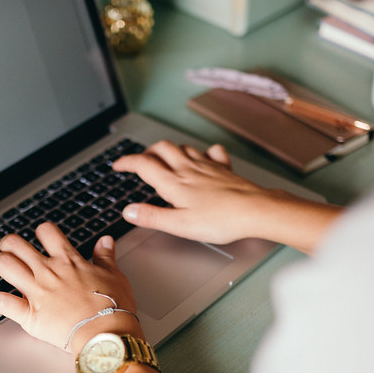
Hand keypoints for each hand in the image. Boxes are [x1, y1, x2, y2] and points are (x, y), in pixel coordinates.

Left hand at [0, 223, 140, 351]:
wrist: (107, 333)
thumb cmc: (113, 307)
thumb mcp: (115, 276)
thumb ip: (105, 257)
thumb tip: (105, 241)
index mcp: (69, 261)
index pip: (47, 232)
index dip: (41, 231)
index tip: (40, 237)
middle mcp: (49, 272)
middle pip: (16, 244)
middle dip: (8, 244)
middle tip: (8, 250)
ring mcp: (37, 292)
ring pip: (4, 265)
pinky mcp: (30, 315)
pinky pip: (2, 302)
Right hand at [114, 141, 271, 244]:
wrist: (255, 210)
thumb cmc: (220, 220)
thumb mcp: (180, 225)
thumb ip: (152, 216)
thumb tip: (129, 211)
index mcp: (174, 183)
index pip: (143, 164)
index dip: (127, 162)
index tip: (118, 165)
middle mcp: (188, 169)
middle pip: (162, 148)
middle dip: (147, 151)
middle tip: (139, 160)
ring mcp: (207, 166)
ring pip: (183, 148)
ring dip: (170, 149)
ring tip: (164, 157)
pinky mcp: (224, 169)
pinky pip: (211, 153)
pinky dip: (202, 152)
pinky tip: (203, 157)